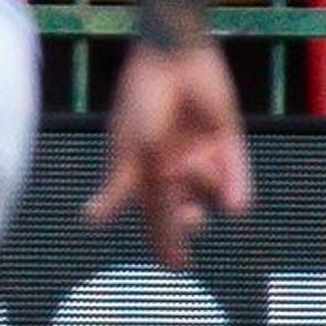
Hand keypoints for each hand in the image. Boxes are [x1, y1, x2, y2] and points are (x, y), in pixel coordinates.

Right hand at [82, 39, 252, 267]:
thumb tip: (88, 220)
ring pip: (211, 193)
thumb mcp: (129, 151)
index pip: (154, 217)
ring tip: (198, 164)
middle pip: (185, 211)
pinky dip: (237, 190)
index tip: (175, 268)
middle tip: (188, 233)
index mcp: (145, 172)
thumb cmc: (142, 101)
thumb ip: (119, 190)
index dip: (163, 243)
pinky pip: (237, 172)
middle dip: (186, 227)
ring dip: (206, 189)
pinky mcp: (226, 139)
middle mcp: (173, 166)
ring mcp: (201, 153)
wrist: (174, 57)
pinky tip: (236, 206)